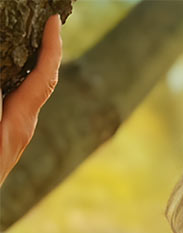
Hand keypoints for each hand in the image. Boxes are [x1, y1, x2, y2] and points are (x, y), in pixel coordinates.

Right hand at [0, 14, 61, 185]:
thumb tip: (4, 86)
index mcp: (17, 123)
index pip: (43, 78)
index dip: (51, 47)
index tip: (54, 20)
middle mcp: (24, 127)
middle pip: (44, 82)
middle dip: (47, 50)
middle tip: (47, 23)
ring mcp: (18, 134)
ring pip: (31, 93)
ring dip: (33, 65)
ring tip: (32, 40)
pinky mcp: (9, 138)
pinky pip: (19, 103)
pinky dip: (20, 82)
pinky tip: (12, 74)